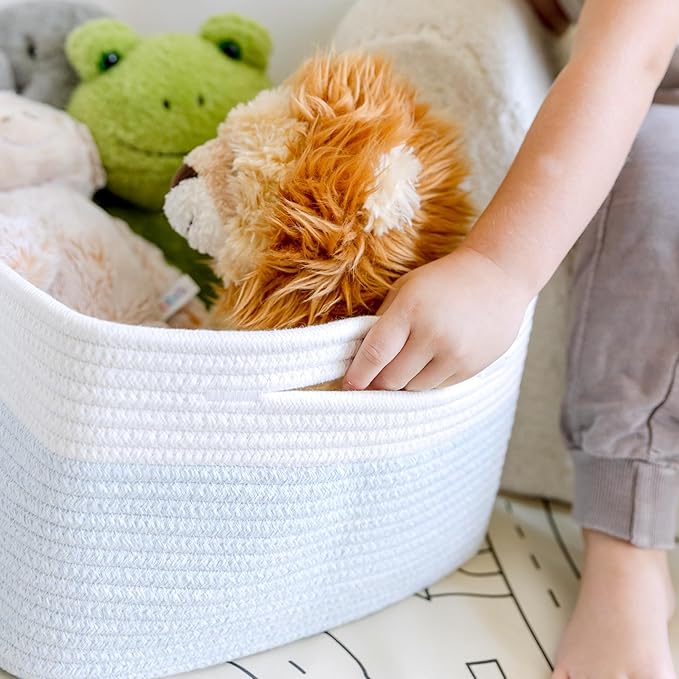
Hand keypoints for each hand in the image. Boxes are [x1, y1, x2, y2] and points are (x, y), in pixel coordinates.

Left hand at [342, 245, 531, 390]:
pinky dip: (426, 381)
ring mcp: (455, 354)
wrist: (498, 276)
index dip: (358, 375)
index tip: (347, 386)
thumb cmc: (444, 281)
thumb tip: (360, 358)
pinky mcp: (471, 368)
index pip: (375, 353)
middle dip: (378, 381)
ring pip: (413, 388)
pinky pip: (437, 388)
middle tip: (373, 377)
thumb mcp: (406, 289)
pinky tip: (430, 362)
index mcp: (410, 310)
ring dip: (403, 382)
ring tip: (407, 362)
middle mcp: (433, 335)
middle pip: (391, 379)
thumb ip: (382, 321)